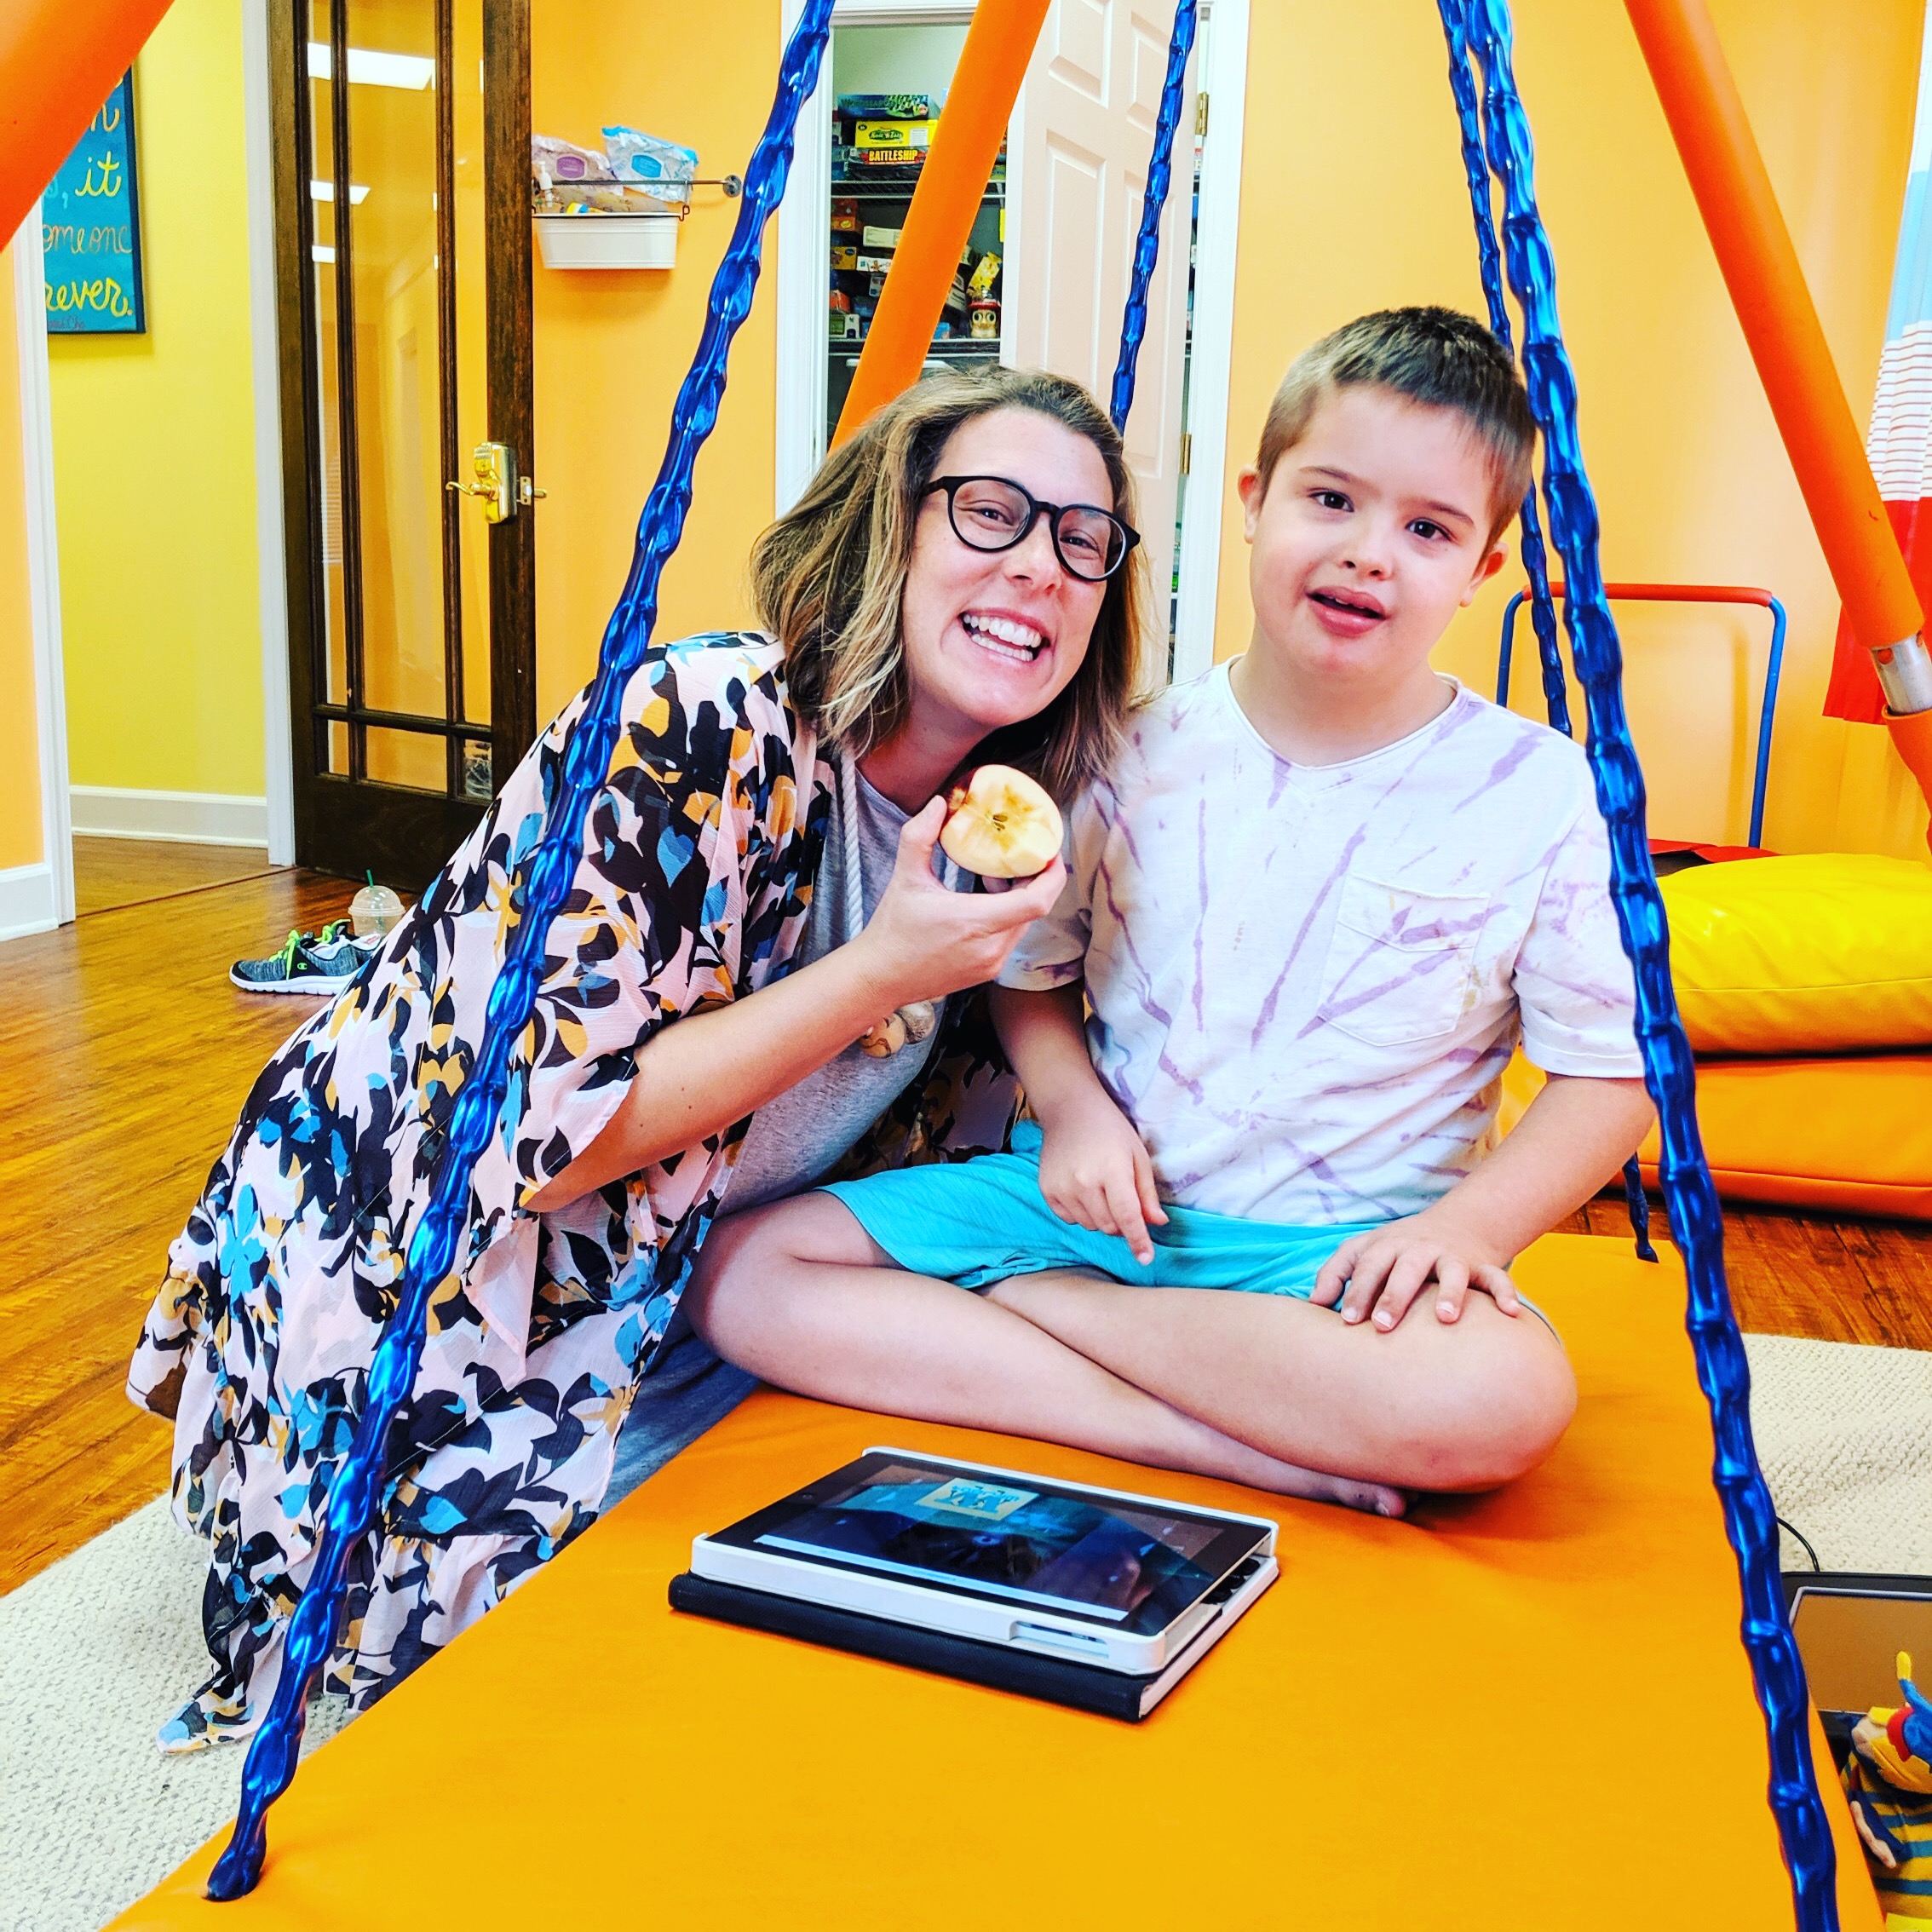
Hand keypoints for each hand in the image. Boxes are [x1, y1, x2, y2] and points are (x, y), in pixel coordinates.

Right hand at [854, 799, 1066, 1010]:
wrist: (881, 977)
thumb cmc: (893, 930)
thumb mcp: (905, 877)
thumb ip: (920, 835)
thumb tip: (938, 803)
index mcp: (975, 922)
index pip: (1036, 902)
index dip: (1052, 877)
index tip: (1050, 855)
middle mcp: (991, 947)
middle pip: (1034, 909)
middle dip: (1033, 880)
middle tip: (1022, 856)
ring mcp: (991, 963)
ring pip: (1023, 923)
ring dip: (1019, 898)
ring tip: (996, 876)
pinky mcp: (987, 970)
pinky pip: (1010, 938)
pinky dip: (1007, 916)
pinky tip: (985, 901)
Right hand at [1035, 1092, 1168, 1263]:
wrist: (1070, 1110)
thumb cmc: (1110, 1130)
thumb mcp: (1138, 1155)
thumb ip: (1147, 1193)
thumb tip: (1158, 1223)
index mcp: (1111, 1171)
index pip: (1127, 1216)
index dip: (1138, 1240)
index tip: (1145, 1259)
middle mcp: (1083, 1182)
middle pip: (1109, 1226)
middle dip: (1121, 1222)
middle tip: (1122, 1197)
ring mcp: (1062, 1188)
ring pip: (1090, 1225)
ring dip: (1102, 1218)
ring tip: (1101, 1189)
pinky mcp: (1047, 1191)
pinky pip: (1070, 1220)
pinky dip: (1082, 1213)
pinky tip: (1084, 1191)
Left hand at [1311, 1209, 1521, 1330]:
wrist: (1454, 1225)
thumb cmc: (1397, 1249)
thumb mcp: (1365, 1251)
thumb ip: (1336, 1273)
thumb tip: (1311, 1305)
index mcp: (1387, 1246)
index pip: (1368, 1267)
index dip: (1357, 1292)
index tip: (1348, 1321)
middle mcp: (1419, 1249)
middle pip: (1405, 1269)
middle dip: (1393, 1296)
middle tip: (1383, 1325)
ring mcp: (1452, 1256)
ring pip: (1453, 1271)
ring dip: (1450, 1293)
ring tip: (1446, 1318)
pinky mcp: (1481, 1266)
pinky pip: (1497, 1278)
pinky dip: (1505, 1293)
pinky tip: (1511, 1314)